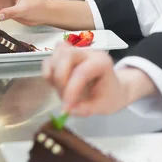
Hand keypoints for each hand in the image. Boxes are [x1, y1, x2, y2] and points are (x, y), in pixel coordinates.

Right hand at [42, 43, 156, 115]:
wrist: (112, 88)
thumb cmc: (109, 95)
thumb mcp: (103, 106)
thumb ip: (87, 109)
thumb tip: (69, 110)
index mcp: (101, 62)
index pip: (82, 71)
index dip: (71, 90)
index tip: (66, 108)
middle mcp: (88, 53)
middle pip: (67, 55)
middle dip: (61, 78)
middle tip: (64, 97)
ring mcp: (76, 52)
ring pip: (57, 54)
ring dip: (54, 73)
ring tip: (61, 89)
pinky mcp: (65, 57)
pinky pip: (50, 59)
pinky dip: (49, 72)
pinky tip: (56, 84)